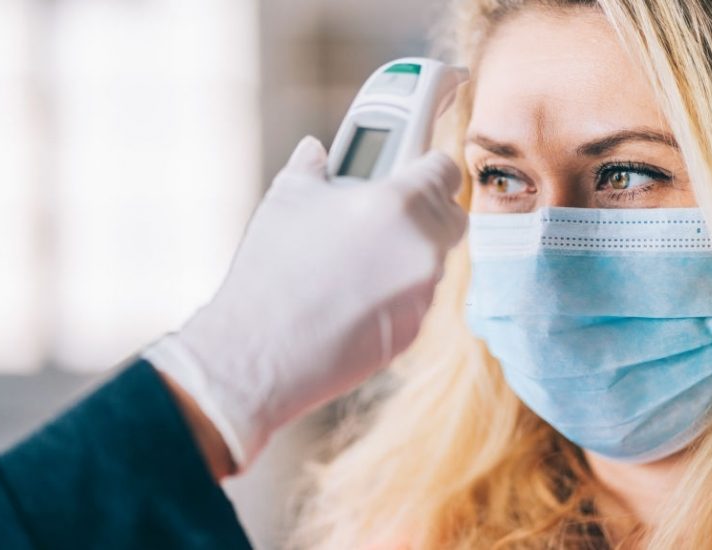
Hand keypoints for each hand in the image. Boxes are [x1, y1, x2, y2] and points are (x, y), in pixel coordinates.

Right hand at [144, 136, 466, 471]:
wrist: (260, 352)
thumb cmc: (272, 270)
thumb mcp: (286, 199)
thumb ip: (312, 166)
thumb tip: (315, 151)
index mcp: (399, 204)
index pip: (444, 169)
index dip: (426, 164)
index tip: (411, 168)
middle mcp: (422, 248)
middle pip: (451, 216)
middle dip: (426, 209)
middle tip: (385, 211)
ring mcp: (423, 294)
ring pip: (435, 259)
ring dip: (410, 251)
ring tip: (359, 258)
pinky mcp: (413, 331)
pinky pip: (419, 297)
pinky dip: (399, 289)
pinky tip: (355, 294)